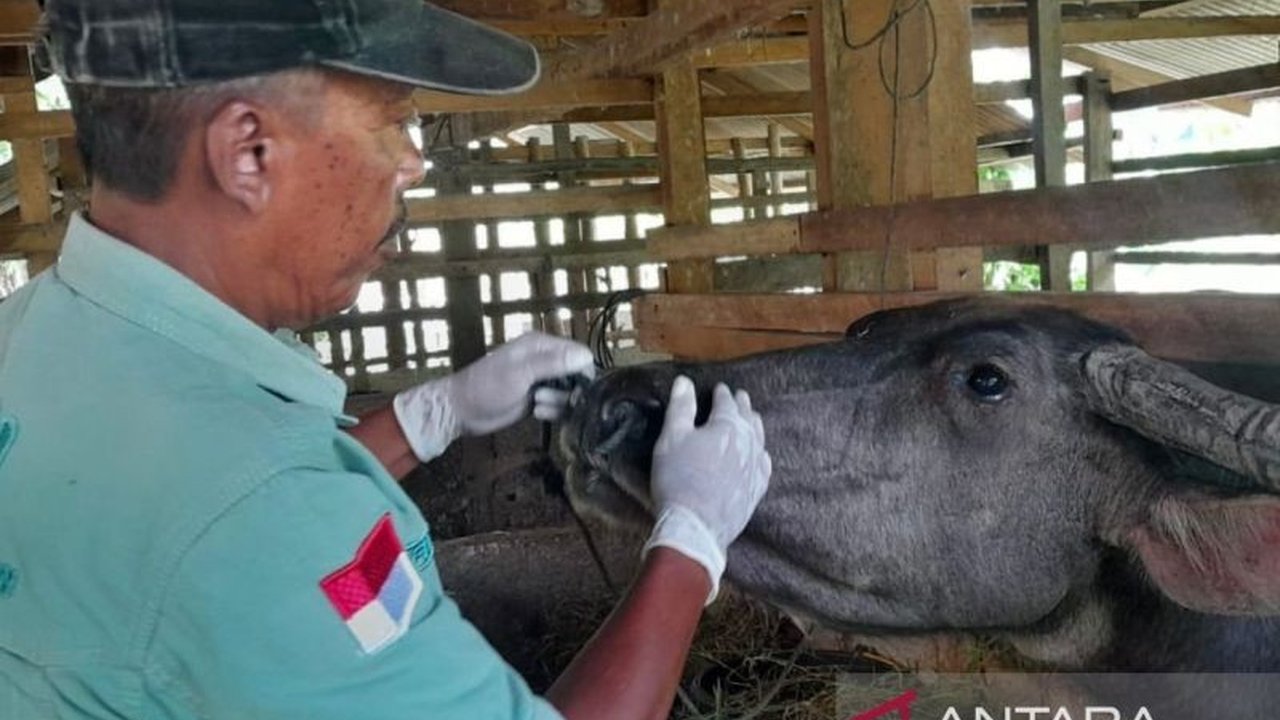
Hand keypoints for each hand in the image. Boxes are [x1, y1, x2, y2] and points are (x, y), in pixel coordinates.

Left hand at [392, 332, 592, 461]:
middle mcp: (545, 360)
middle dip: (570, 391)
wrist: (462, 411)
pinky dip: (554, 411)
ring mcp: (542, 380)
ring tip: (537, 406)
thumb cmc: (486, 386)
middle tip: (547, 398)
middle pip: (577, 375)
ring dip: (559, 403)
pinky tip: (537, 414)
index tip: (577, 389)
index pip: (579, 353)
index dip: (583, 372)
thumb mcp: (520, 373)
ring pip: (569, 392)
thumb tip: (587, 356)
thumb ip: (552, 364)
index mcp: (541, 345)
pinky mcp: (539, 399)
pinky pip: (559, 405)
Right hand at [643, 376, 770, 603]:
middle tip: (740, 397)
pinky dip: (762, 455)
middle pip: (748, 418)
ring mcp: (755, 468)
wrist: (695, 527)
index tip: (720, 388)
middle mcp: (747, 443)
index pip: (727, 403)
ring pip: (760, 439)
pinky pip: (764, 466)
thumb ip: (680, 408)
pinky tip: (761, 455)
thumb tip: (685, 382)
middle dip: (742, 405)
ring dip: (754, 425)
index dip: (722, 394)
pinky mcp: (756, 491)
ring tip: (752, 419)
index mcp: (726, 426)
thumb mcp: (670, 439)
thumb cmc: (678, 479)